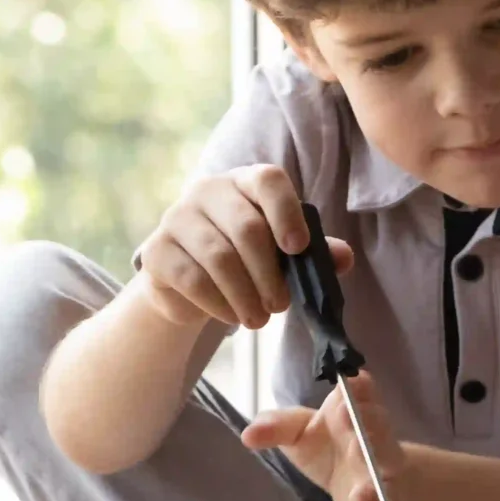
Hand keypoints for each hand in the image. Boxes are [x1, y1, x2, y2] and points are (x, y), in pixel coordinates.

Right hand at [134, 164, 351, 328]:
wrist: (192, 282)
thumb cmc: (249, 259)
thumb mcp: (284, 254)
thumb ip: (315, 253)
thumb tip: (344, 257)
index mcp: (246, 182)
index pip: (269, 181)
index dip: (287, 213)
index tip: (298, 249)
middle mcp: (208, 191)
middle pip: (247, 228)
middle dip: (269, 274)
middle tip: (280, 306)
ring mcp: (177, 218)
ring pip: (218, 257)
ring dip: (245, 295)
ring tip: (259, 319)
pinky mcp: (155, 251)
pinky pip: (191, 279)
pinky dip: (217, 304)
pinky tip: (231, 316)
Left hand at [242, 368, 413, 500]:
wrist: (371, 493)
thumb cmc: (330, 453)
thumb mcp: (299, 435)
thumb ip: (276, 428)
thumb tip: (247, 434)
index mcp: (355, 409)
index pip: (362, 391)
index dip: (358, 386)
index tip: (352, 381)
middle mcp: (375, 434)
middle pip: (375, 422)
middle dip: (362, 416)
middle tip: (344, 413)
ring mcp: (385, 467)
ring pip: (385, 456)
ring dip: (371, 452)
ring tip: (357, 451)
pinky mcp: (388, 498)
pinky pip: (385, 497)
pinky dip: (374, 498)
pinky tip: (362, 499)